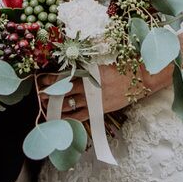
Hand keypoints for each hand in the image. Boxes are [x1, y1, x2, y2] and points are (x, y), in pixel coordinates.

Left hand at [39, 64, 171, 123]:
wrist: (142, 77)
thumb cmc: (124, 64)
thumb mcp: (104, 61)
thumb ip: (88, 65)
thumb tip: (74, 66)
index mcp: (88, 70)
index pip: (65, 75)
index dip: (52, 79)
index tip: (42, 80)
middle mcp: (89, 85)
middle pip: (63, 91)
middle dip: (50, 94)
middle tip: (40, 97)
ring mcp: (94, 99)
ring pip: (69, 105)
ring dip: (56, 107)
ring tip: (47, 108)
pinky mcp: (100, 109)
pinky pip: (81, 116)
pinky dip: (71, 119)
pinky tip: (63, 120)